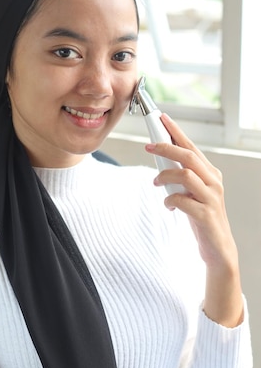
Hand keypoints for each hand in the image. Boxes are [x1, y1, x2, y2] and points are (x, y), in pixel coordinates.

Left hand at [145, 113, 243, 326]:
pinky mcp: (206, 216)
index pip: (192, 146)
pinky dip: (170, 200)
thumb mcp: (191, 193)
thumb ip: (181, 176)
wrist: (218, 249)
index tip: (162, 118)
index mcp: (210, 174)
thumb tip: (159, 158)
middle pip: (190, 156)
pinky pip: (183, 201)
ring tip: (155, 182)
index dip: (177, 131)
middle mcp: (214, 182)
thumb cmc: (201, 218)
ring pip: (187, 175)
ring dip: (166, 176)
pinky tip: (167, 205)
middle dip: (167, 148)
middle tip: (149, 146)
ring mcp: (212, 199)